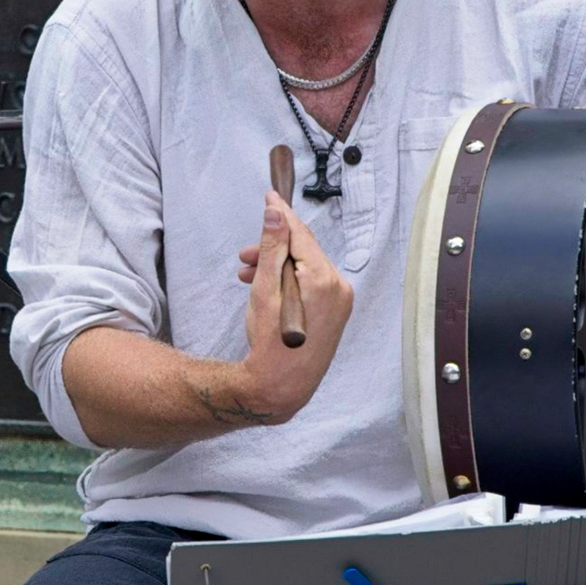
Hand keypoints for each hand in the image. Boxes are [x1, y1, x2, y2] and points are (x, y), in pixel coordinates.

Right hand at [215, 191, 352, 424]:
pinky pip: (313, 285)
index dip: (282, 216)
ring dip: (278, 267)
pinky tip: (269, 289)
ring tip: (248, 276)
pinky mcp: (337, 313)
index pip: (302, 235)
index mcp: (324, 279)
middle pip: (304, 251)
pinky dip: (291, 282)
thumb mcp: (264, 290)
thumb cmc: (270, 345)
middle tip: (243, 257)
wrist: (281, 387)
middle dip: (273, 249)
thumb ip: (271, 248)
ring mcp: (341, 302)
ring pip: (306, 268)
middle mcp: (339, 288)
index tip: (270, 197)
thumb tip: (276, 213)